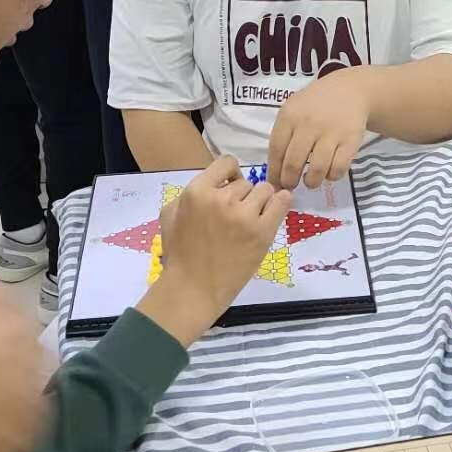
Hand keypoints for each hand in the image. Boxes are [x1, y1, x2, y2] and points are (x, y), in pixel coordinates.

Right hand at [142, 156, 291, 345]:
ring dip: (260, 201)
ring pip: (265, 190)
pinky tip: (275, 208)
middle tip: (235, 215)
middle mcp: (222, 199)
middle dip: (242, 195)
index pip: (226, 163)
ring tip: (251, 218)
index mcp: (197, 191)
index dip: (230, 173)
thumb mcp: (170, 215)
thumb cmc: (180, 254)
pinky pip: (281, 203)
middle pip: (246, 181)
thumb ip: (190, 192)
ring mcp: (245, 215)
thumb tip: (215, 182)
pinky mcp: (263, 232)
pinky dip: (280, 203)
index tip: (230, 186)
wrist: (194, 288)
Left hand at [268, 69, 370, 188]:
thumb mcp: (293, 110)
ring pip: (317, 170)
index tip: (274, 184)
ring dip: (311, 182)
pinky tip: (328, 172)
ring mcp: (331, 133)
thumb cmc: (315, 104)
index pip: (276, 150)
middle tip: (290, 186)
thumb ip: (283, 135)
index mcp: (290, 116)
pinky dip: (331, 176)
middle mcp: (309, 124)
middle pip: (293, 164)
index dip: (273, 172)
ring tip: (310, 181)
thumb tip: (274, 171)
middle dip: (289, 182)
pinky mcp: (350, 141)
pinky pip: (338, 168)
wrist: (349, 91)